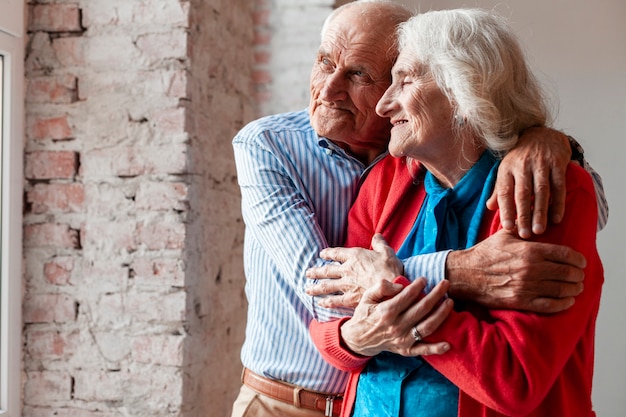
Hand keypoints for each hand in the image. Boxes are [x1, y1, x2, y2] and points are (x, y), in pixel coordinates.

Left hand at [305, 234, 402, 307]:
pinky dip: (327, 302)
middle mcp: (347, 270)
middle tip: (307, 273)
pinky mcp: (350, 298)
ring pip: (327, 286)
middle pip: (327, 270)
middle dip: (316, 272)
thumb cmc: (391, 268)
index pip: (337, 253)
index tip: (321, 254)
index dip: (328, 253)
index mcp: (355, 256)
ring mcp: (347, 285)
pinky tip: (320, 303)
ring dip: (316, 287)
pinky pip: (335, 300)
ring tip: (307, 289)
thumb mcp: (387, 251)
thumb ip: (379, 243)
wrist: (392, 287)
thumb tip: (377, 235)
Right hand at [341, 278, 452, 356]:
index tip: (424, 279)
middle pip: (422, 309)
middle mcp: (396, 326)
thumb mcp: (366, 297)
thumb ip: (381, 287)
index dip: (418, 285)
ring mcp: (402, 340)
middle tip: (446, 283)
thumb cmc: (364, 314)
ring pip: (427, 327)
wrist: (358, 339)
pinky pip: (423, 350)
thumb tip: (399, 285)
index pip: (407, 296)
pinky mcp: (405, 350)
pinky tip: (448, 344)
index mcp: (386, 312)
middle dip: (436, 294)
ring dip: (441, 314)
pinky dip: (436, 348)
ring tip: (450, 302)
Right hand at [446, 229, 585, 312]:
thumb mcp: (505, 234)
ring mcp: (527, 286)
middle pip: (567, 273)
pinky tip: (568, 301)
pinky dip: (563, 304)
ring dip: (574, 289)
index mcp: (530, 250)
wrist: (465, 274)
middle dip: (578, 275)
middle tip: (580, 276)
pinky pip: (550, 305)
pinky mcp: (521, 301)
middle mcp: (531, 268)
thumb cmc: (485, 253)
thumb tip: (536, 217)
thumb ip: (524, 227)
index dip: (578, 259)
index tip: (581, 262)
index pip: (565, 255)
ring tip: (576, 288)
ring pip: (562, 290)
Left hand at [487, 127, 570, 238]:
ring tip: (540, 230)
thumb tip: (489, 208)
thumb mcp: (506, 170)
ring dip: (540, 212)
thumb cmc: (520, 157)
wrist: (540, 134)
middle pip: (522, 194)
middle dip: (523, 215)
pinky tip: (557, 217)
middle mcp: (522, 166)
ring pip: (541, 191)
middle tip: (525, 234)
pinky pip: (558, 185)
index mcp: (506, 169)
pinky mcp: (557, 162)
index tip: (507, 228)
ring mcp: (540, 163)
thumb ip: (499, 189)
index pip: (504, 192)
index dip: (506, 210)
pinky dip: (558, 202)